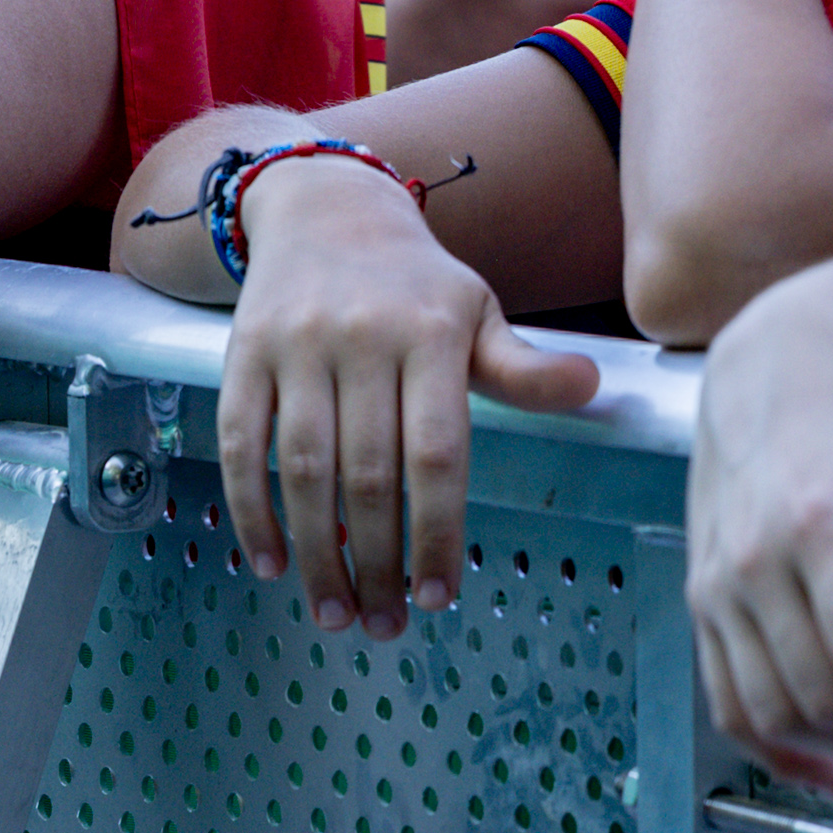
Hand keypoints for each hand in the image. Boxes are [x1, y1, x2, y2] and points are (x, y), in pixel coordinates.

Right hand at [215, 156, 600, 637]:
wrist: (325, 206)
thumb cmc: (416, 282)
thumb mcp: (477, 312)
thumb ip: (522, 367)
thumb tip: (591, 390)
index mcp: (431, 333)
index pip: (435, 454)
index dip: (435, 533)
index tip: (439, 599)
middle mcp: (360, 336)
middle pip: (366, 474)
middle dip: (377, 563)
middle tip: (385, 626)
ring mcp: (296, 344)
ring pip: (303, 468)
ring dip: (316, 553)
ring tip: (335, 613)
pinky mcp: (243, 351)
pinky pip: (241, 443)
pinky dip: (252, 510)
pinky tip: (270, 562)